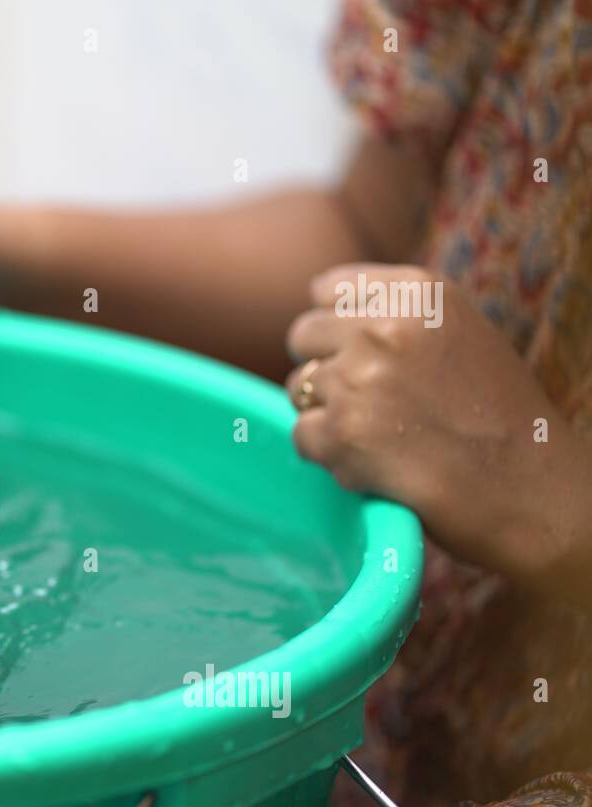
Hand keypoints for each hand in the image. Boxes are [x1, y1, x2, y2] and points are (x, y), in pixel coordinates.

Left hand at [285, 263, 591, 600]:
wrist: (531, 491)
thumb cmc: (500, 419)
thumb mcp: (460, 335)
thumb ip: (397, 315)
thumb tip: (320, 299)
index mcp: (418, 293)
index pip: (327, 290)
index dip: (334, 326)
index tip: (356, 354)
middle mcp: (384, 326)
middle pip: (303, 335)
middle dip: (324, 369)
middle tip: (366, 403)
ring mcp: (358, 378)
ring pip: (298, 388)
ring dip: (327, 415)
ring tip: (381, 436)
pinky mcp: (342, 432)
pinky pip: (301, 436)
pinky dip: (328, 456)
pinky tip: (375, 465)